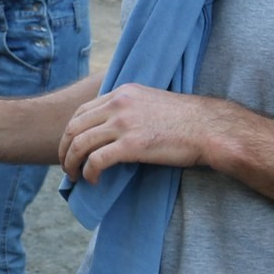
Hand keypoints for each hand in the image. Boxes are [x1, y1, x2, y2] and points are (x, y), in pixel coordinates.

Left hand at [59, 84, 224, 182]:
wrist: (209, 128)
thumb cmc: (185, 120)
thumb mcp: (151, 102)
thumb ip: (130, 108)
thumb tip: (114, 127)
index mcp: (122, 93)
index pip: (81, 111)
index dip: (70, 132)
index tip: (71, 148)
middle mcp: (119, 104)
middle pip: (74, 127)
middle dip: (64, 149)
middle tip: (67, 166)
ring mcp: (124, 124)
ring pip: (79, 144)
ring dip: (71, 164)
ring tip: (74, 177)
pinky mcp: (132, 145)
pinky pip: (96, 161)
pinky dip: (89, 173)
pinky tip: (93, 181)